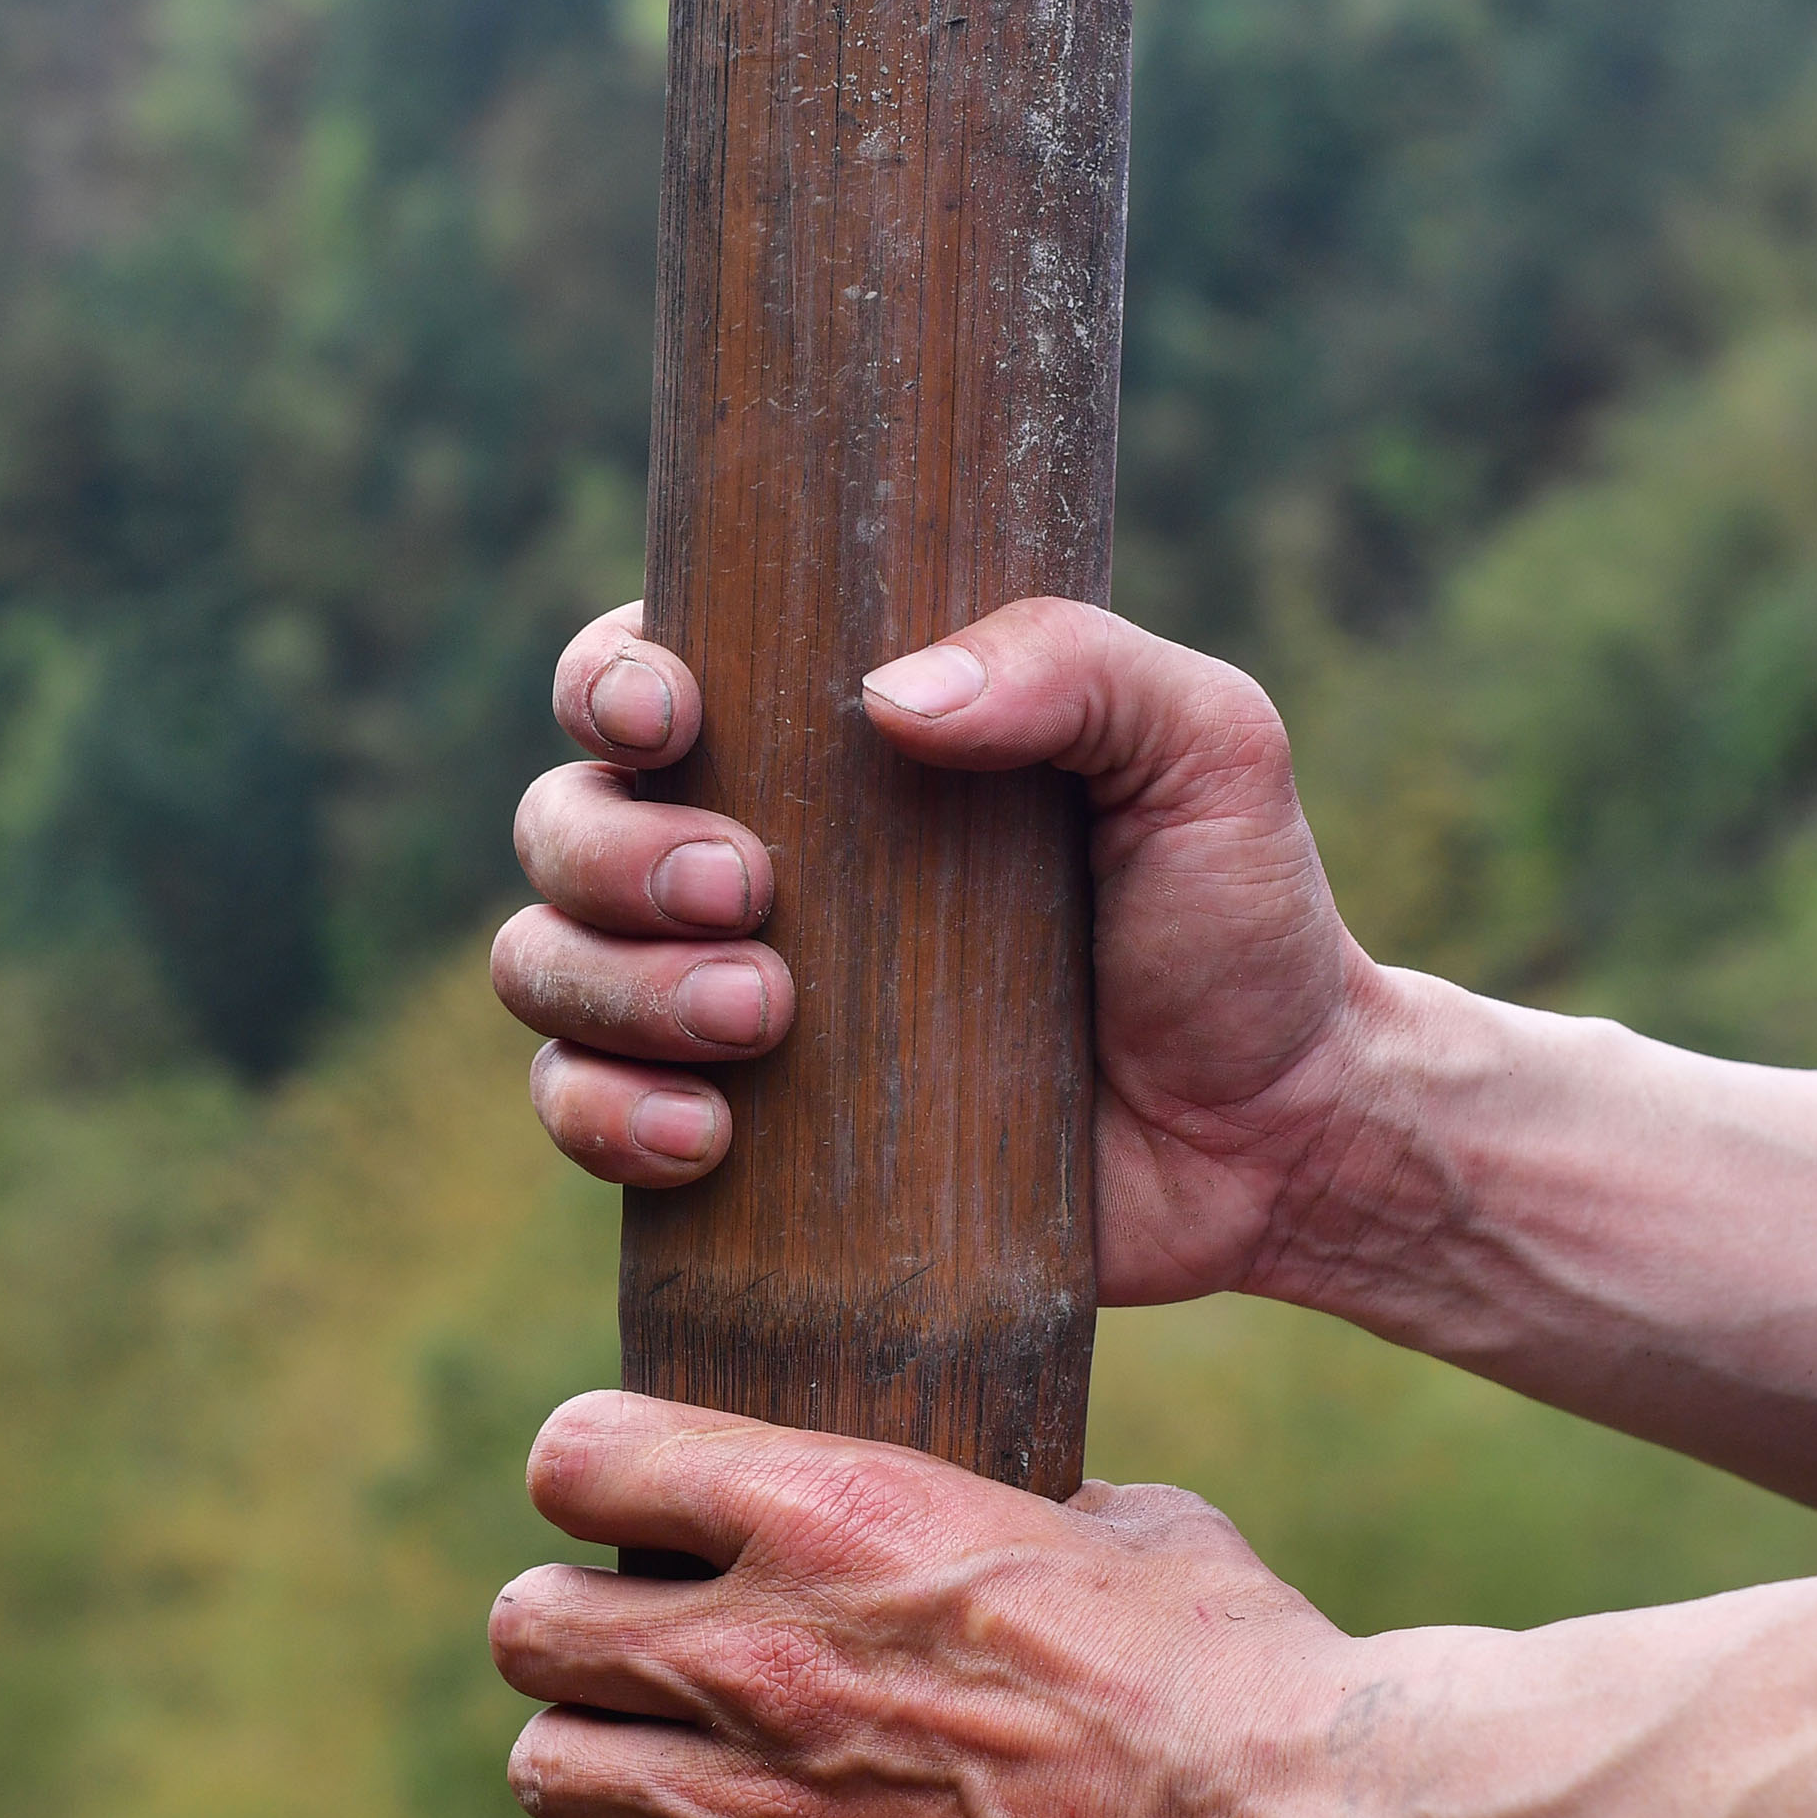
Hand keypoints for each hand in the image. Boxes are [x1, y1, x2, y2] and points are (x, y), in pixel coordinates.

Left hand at [491, 1389, 1382, 1817]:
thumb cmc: (1238, 1657)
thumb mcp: (1120, 1521)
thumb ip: (1017, 1502)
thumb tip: (1018, 1504)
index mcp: (833, 1507)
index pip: (578, 1457)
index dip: (589, 1481)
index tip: (630, 1514)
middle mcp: (767, 1643)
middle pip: (524, 1625)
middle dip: (567, 1639)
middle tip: (632, 1662)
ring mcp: (772, 1794)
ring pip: (542, 1768)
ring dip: (584, 1771)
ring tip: (642, 1780)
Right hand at [493, 597, 1396, 1307]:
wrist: (1273, 1143)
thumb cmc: (1238, 923)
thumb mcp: (1204, 754)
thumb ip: (1080, 672)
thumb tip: (890, 697)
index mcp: (821, 747)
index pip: (635, 679)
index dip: (606, 683)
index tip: (674, 718)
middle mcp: (739, 862)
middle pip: (559, 825)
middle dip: (617, 855)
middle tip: (755, 893)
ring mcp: (717, 1007)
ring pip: (544, 967)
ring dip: (613, 985)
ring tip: (763, 1017)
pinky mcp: (727, 1145)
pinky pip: (576, 1114)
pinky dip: (604, 1118)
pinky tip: (704, 1135)